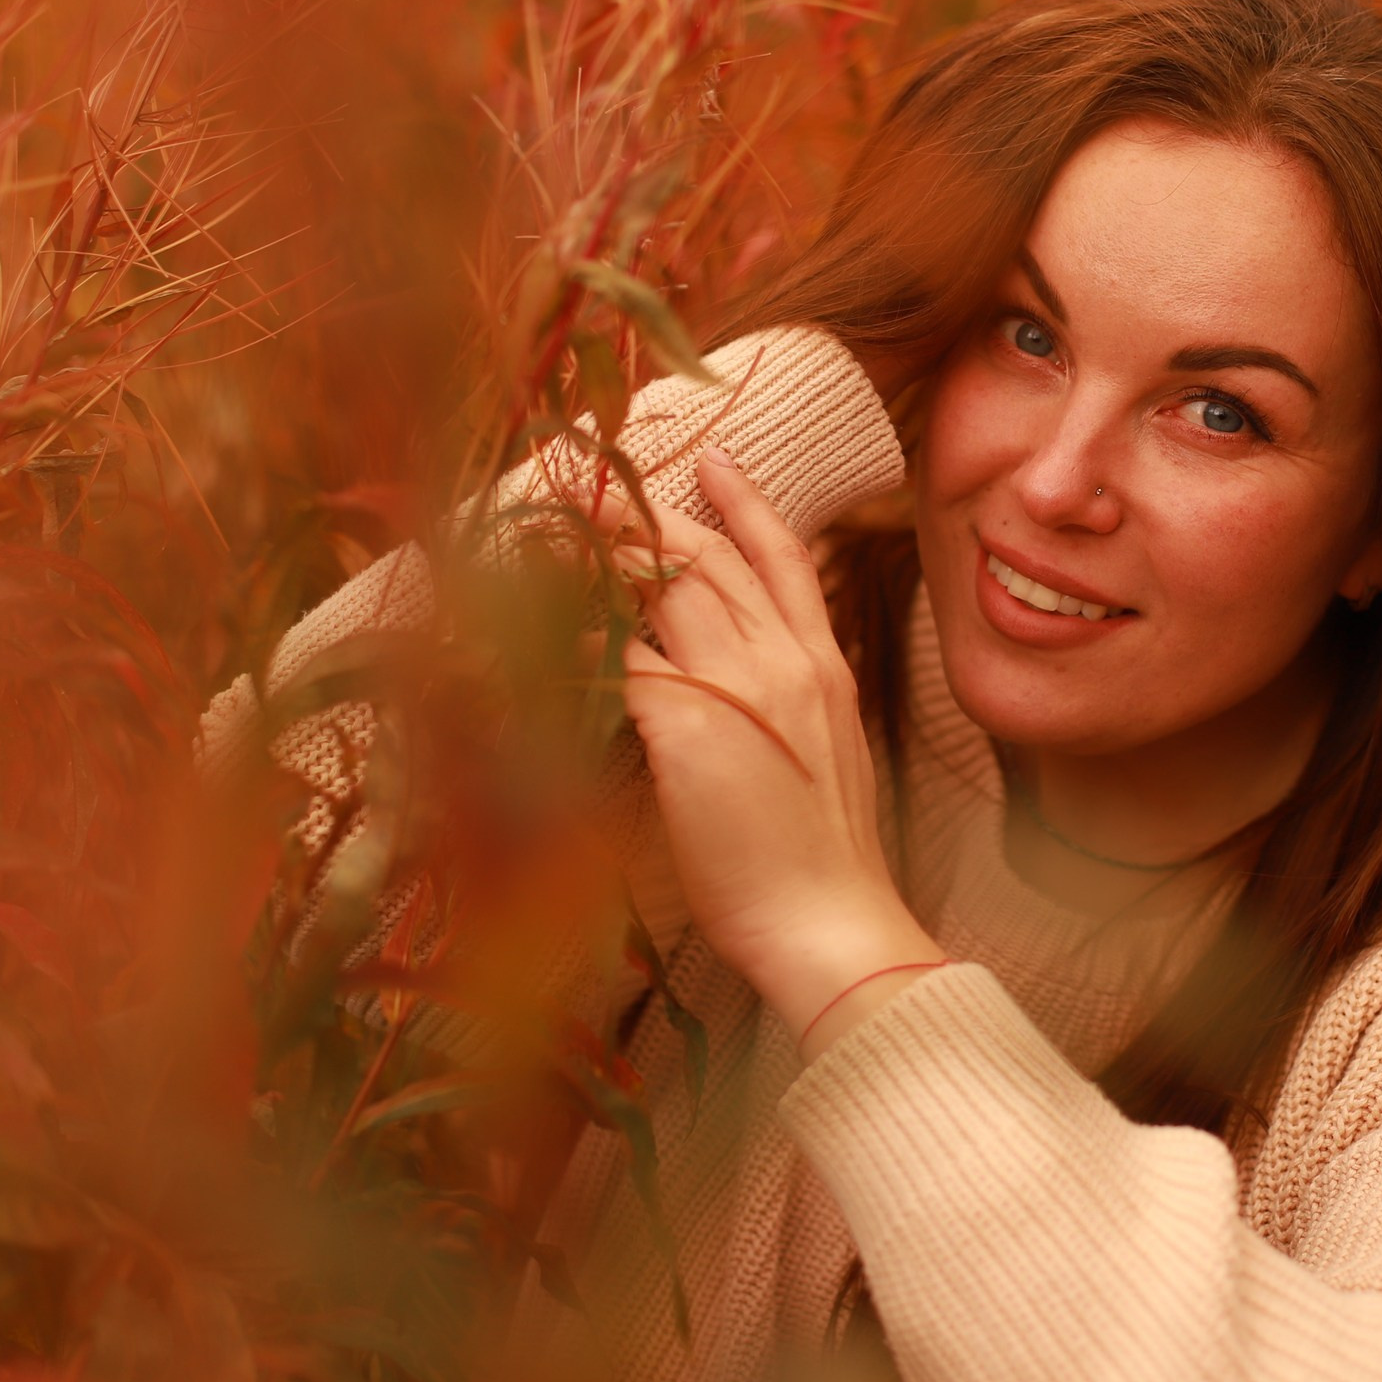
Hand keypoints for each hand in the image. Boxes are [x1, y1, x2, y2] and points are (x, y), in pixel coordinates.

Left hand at [610, 447, 942, 1053]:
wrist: (832, 921)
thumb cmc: (825, 862)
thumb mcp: (826, 756)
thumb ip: (789, 706)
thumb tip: (742, 692)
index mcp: (824, 666)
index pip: (785, 559)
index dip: (747, 503)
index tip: (716, 459)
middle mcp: (786, 659)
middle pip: (711, 560)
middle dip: (653, 521)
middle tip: (604, 491)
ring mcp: (739, 685)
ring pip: (666, 589)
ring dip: (610, 560)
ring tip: (563, 539)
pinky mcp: (688, 724)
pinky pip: (624, 657)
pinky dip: (584, 638)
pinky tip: (549, 630)